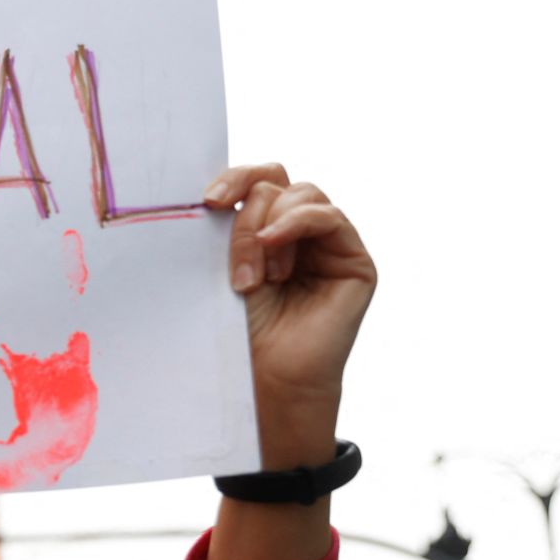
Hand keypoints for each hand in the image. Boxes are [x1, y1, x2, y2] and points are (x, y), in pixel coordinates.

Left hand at [204, 164, 377, 468]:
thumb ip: (229, 228)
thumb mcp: (223, 270)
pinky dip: (297, 223)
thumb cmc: (239, 332)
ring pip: (301, 195)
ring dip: (265, 227)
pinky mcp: (353, 261)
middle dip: (245, 209)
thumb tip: (215, 192)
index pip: (257, 182)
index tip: (205, 199)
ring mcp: (329, 244)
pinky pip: (329, 217)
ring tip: (251, 275)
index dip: (234, 178)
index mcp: (266, 232)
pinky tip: (273, 248)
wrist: (264, 380)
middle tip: (220, 229)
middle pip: (277, 182)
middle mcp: (299, 234)